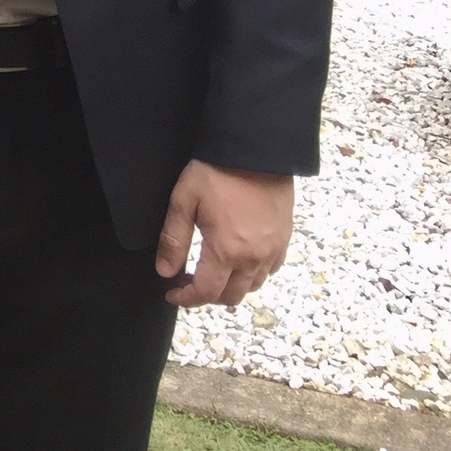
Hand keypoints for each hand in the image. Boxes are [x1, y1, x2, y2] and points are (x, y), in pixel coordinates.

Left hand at [155, 160, 293, 307]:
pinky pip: (270, 269)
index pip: (207, 292)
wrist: (256, 151)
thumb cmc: (216, 173)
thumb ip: (174, 240)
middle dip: (208, 296)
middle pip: (232, 296)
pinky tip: (239, 260)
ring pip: (253, 286)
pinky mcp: (284, 238)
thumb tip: (165, 272)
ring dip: (232, 287)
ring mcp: (273, 249)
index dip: (187, 299)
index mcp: (226, 251)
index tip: (173, 294)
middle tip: (189, 282)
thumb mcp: (184, 202)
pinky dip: (253, 274)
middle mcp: (254, 257)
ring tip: (212, 272)